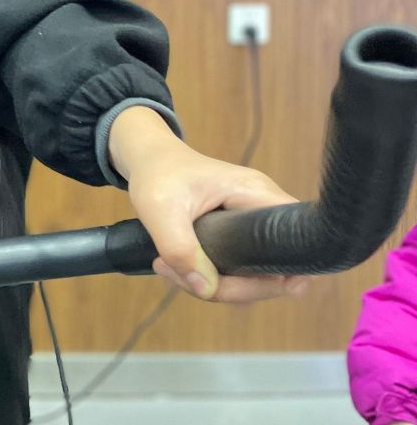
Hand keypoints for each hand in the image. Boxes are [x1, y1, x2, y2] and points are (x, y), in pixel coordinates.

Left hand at [109, 106, 312, 303]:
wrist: (148, 156)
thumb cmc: (157, 173)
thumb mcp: (159, 209)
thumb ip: (180, 250)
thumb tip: (207, 289)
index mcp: (256, 194)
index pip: (298, 242)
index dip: (289, 273)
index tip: (252, 286)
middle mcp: (262, 208)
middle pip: (275, 270)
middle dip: (233, 287)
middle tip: (184, 278)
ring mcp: (252, 222)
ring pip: (253, 274)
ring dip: (215, 284)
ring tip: (168, 268)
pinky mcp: (238, 233)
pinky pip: (238, 267)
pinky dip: (211, 275)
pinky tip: (177, 267)